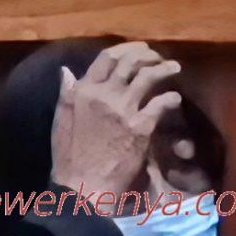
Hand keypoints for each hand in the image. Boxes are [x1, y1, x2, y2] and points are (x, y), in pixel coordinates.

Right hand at [50, 41, 181, 201]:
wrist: (83, 186)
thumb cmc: (69, 157)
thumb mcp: (60, 121)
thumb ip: (66, 94)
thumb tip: (67, 70)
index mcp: (84, 91)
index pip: (106, 58)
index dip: (125, 49)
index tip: (136, 49)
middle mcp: (105, 94)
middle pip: (130, 62)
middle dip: (147, 55)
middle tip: (157, 58)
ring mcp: (124, 110)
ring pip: (149, 77)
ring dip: (164, 69)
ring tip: (174, 68)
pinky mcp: (140, 127)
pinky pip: (160, 104)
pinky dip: (170, 98)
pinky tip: (175, 100)